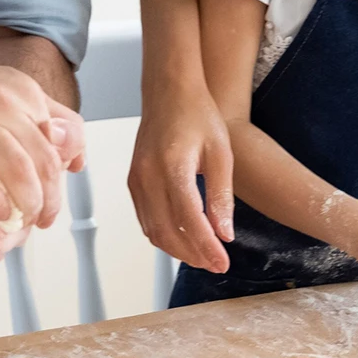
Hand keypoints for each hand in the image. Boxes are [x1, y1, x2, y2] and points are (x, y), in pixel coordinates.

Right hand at [0, 55, 73, 229]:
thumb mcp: (17, 92)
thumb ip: (53, 122)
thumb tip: (77, 162)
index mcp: (27, 94)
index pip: (59, 143)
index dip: (60, 180)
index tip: (53, 205)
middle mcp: (4, 102)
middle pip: (41, 157)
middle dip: (47, 196)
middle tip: (42, 219)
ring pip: (13, 165)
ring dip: (25, 200)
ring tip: (23, 221)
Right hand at [129, 74, 234, 273]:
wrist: (169, 92)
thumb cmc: (199, 116)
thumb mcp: (221, 152)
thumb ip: (221, 195)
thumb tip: (224, 234)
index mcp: (172, 166)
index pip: (189, 220)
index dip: (206, 247)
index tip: (224, 262)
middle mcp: (147, 176)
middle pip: (166, 231)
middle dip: (192, 254)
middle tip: (216, 264)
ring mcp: (136, 180)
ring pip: (152, 230)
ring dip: (177, 249)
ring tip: (204, 257)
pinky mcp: (133, 182)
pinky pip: (145, 219)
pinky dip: (163, 235)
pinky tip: (184, 239)